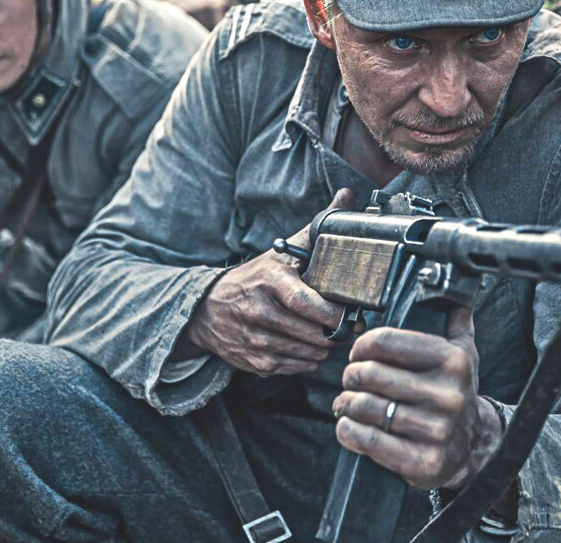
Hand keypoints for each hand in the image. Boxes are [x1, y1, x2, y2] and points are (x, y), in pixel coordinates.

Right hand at [181, 189, 356, 375]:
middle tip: (348, 325)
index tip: (351, 315)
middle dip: (335, 332)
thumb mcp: (281, 251)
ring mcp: (256, 340)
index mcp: (269, 281)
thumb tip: (346, 195)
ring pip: (308, 353)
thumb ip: (316, 228)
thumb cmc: (255, 278)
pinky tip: (308, 344)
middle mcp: (259, 312)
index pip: (304, 302)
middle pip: (312, 333)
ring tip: (328, 333)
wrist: (208, 310)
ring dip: (325, 346)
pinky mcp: (256, 362)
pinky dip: (309, 359)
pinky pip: (297, 367)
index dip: (332, 313)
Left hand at [332, 306, 501, 489]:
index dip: (362, 346)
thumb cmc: (455, 393)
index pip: (386, 341)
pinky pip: (368, 440)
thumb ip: (455, 318)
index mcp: (454, 362)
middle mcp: (449, 395)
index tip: (357, 353)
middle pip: (370, 374)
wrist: (473, 449)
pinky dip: (348, 430)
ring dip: (345, 403)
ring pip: (365, 407)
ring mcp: (437, 430)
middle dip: (350, 376)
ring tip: (346, 402)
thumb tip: (454, 283)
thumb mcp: (464, 354)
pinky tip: (348, 425)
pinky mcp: (423, 462)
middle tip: (350, 380)